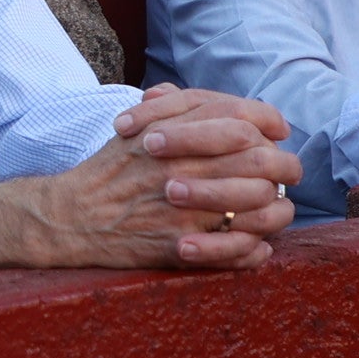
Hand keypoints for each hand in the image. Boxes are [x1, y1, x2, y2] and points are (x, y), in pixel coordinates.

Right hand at [43, 87, 301, 270]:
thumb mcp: (139, 126)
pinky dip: (255, 249)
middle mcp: (183, 167)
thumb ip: (181, 108)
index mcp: (173, 134)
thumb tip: (232, 108)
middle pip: (260, 160)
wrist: (70, 216)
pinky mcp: (179, 246)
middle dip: (285, 167)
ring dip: (277, 209)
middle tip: (288, 173)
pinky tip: (258, 246)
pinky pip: (237, 249)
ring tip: (276, 210)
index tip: (278, 130)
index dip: (268, 121)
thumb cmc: (111, 171)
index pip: (240, 117)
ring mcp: (184, 209)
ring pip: (258, 207)